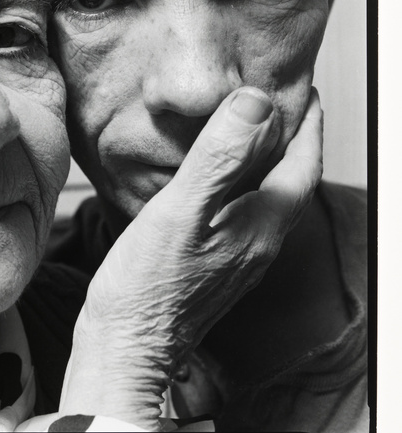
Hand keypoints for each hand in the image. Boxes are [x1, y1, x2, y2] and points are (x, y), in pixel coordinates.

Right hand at [61, 87, 322, 429]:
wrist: (128, 344)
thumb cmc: (148, 286)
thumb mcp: (182, 210)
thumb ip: (219, 158)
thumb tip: (254, 103)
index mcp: (261, 225)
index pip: (302, 162)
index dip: (305, 122)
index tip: (300, 88)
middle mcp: (259, 243)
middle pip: (289, 178)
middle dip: (287, 137)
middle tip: (274, 99)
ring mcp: (238, 256)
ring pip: (265, 195)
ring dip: (263, 159)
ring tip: (244, 129)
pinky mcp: (214, 264)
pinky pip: (239, 211)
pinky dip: (237, 182)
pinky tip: (211, 177)